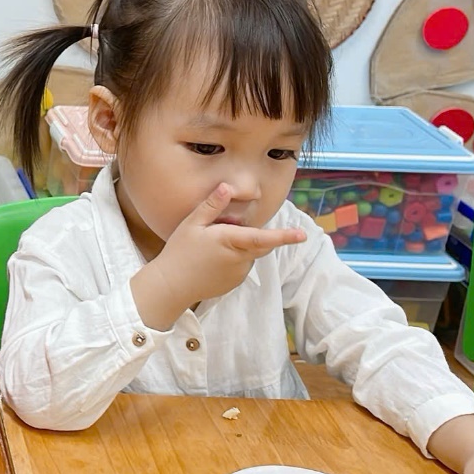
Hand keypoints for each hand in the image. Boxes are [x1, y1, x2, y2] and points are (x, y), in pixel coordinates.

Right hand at [134, 183, 305, 327]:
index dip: (284, 236)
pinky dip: (233, 260)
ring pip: (250, 255)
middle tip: (224, 233)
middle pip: (260, 244)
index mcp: (230, 241)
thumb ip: (211, 206)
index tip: (302, 235)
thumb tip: (227, 187)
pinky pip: (242, 266)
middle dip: (253, 235)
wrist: (171, 286)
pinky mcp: (235, 283)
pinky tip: (211, 261)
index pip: (263, 238)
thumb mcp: (191, 225)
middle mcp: (240, 260)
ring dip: (240, 248)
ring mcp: (239, 274)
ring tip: (210, 250)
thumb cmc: (179, 252)